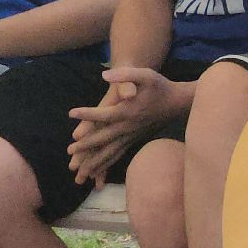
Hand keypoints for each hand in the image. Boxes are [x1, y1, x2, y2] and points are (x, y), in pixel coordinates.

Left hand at [67, 67, 188, 185]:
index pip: (104, 114)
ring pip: (110, 151)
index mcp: (128, 111)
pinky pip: (118, 154)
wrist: (177, 103)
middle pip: (104, 138)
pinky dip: (106, 164)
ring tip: (80, 172)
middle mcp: (128, 126)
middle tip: (70, 150)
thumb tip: (104, 75)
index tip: (72, 113)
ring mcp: (131, 135)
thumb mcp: (146, 75)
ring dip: (95, 162)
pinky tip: (96, 173)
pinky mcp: (133, 140)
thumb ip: (125, 74)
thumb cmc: (160, 87)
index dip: (88, 113)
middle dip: (87, 145)